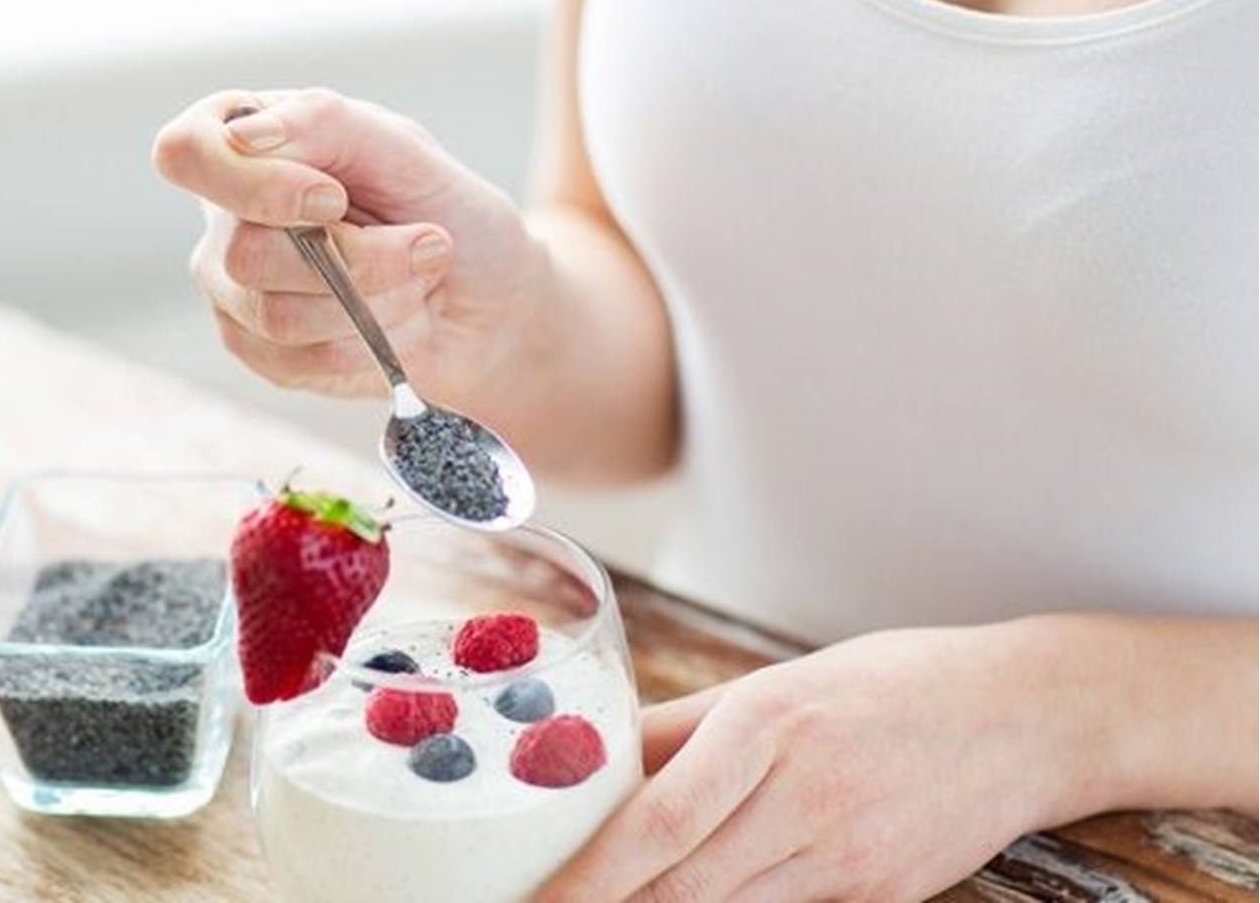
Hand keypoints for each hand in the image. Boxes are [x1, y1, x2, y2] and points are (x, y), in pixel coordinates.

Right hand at [152, 88, 545, 403]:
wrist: (491, 304)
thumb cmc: (448, 213)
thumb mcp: (405, 149)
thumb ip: (325, 123)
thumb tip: (246, 135)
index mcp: (246, 142)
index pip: (186, 154)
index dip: (257, 186)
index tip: (334, 199)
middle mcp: (226, 217)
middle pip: (244, 254)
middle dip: (357, 261)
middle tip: (427, 245)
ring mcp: (236, 291)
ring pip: (278, 317)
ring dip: (375, 303)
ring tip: (419, 281)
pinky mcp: (262, 353)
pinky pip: (301, 362)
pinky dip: (369, 342)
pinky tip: (396, 321)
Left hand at [540, 623, 1105, 901]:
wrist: (1027, 717)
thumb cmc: (890, 685)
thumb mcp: (779, 682)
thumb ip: (684, 726)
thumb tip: (595, 761)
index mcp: (767, 727)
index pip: (655, 823)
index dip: (587, 876)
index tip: (536, 897)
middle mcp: (804, 798)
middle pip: (680, 886)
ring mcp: (848, 860)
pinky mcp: (880, 898)